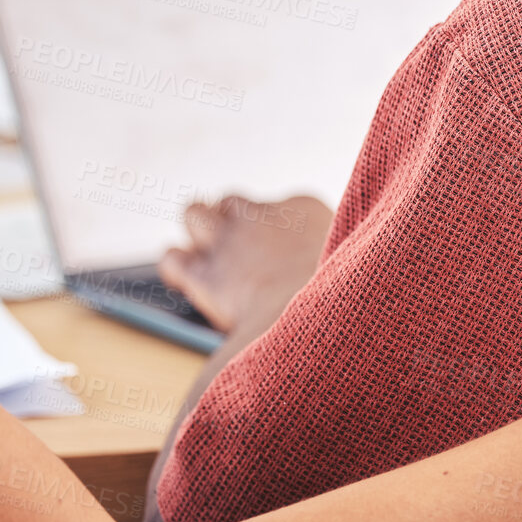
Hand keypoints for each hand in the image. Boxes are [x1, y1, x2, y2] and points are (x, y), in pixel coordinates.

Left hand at [158, 195, 333, 333]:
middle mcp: (261, 215)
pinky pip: (173, 259)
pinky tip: (185, 279)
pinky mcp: (203, 272)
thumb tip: (315, 266)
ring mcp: (229, 239)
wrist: (314, 318)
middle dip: (232, 224)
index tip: (277, 251)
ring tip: (208, 257)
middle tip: (239, 254)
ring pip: (194, 214)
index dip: (272, 229)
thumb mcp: (348, 264)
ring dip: (198, 233)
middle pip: (233, 203)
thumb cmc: (341, 299)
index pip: (280, 206)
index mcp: (304, 208)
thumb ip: (325, 254)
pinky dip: (176, 268)